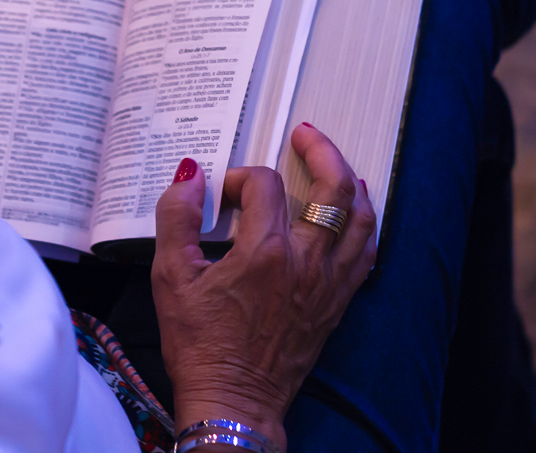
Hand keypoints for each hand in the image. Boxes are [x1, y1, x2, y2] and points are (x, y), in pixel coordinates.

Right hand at [152, 123, 377, 446]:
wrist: (232, 400)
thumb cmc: (199, 343)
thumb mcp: (170, 278)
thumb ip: (176, 219)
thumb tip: (187, 177)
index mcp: (265, 253)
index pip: (263, 186)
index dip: (238, 178)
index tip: (220, 194)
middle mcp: (307, 263)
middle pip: (334, 189)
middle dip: (322, 152)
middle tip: (306, 134)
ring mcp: (328, 284)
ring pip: (361, 219)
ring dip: (351, 183)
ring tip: (337, 164)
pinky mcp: (336, 304)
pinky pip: (366, 254)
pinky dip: (364, 226)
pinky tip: (356, 214)